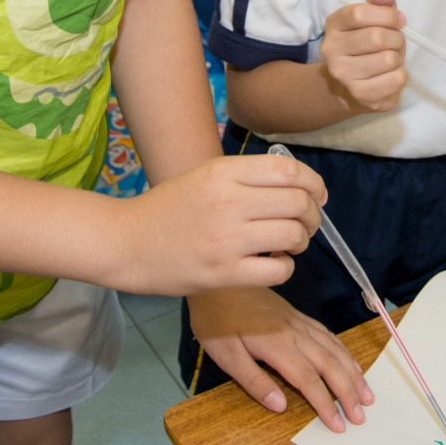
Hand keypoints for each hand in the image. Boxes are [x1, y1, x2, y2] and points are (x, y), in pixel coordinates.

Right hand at [118, 153, 325, 294]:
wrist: (127, 243)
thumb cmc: (169, 209)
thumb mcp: (204, 176)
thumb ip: (246, 177)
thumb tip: (298, 185)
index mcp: (223, 172)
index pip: (289, 171)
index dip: (314, 184)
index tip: (318, 196)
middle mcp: (228, 202)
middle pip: (298, 202)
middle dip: (312, 215)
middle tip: (305, 224)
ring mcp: (226, 239)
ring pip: (293, 235)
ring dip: (301, 241)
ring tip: (289, 244)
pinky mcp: (224, 273)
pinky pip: (279, 270)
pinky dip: (285, 267)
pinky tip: (273, 262)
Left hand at [187, 287, 374, 432]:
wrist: (220, 276)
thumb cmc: (215, 319)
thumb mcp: (224, 355)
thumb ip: (253, 381)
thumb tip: (281, 406)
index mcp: (276, 346)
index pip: (309, 380)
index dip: (326, 404)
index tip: (339, 425)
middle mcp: (294, 333)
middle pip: (329, 365)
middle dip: (348, 392)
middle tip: (362, 417)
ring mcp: (298, 322)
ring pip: (333, 348)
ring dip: (352, 372)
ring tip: (367, 394)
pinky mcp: (296, 316)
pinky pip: (327, 334)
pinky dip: (343, 350)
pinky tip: (350, 362)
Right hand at [319, 0, 407, 113]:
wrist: (355, 86)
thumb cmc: (369, 48)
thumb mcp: (374, 21)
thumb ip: (379, 3)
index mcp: (334, 24)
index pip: (360, 13)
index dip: (387, 15)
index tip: (398, 20)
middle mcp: (331, 49)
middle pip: (377, 37)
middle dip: (396, 38)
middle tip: (395, 43)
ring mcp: (343, 74)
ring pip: (388, 59)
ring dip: (398, 58)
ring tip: (391, 60)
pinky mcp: (359, 94)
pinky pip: (395, 80)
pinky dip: (400, 76)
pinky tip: (390, 76)